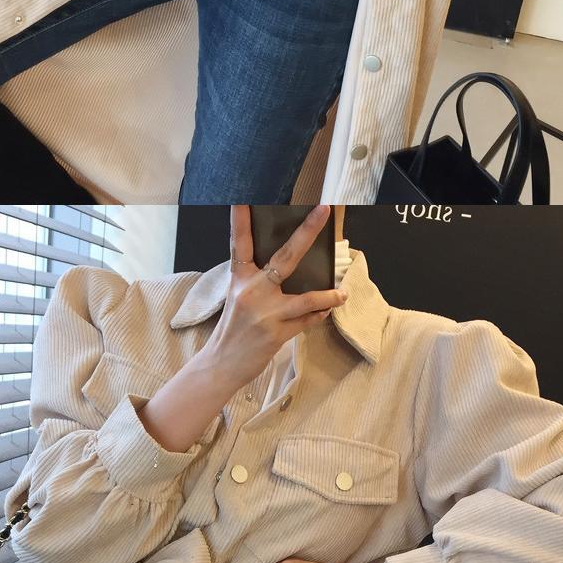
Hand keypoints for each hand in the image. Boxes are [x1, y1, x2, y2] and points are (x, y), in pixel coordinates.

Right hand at [205, 209, 337, 403]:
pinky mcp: (276, 333)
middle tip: (323, 210)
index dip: (239, 219)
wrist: (220, 364)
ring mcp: (265, 313)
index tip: (242, 197)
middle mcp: (252, 291)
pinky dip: (318, 315)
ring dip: (327, 296)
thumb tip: (287, 265)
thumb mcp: (238, 297)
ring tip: (341, 294)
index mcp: (239, 278)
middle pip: (285, 257)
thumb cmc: (232, 329)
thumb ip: (258, 280)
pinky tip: (326, 312)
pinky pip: (306, 321)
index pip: (239, 242)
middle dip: (307, 232)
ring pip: (305, 298)